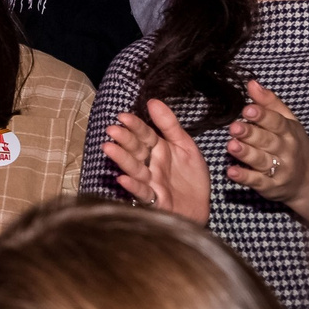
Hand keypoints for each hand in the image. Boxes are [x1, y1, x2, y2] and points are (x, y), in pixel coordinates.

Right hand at [102, 99, 211, 223]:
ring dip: (122, 159)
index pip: (144, 135)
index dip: (135, 126)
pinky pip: (143, 192)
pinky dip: (133, 186)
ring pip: (135, 169)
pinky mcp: (154, 199)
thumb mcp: (186, 146)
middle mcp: (151, 165)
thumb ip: (170, 125)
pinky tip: (123, 179)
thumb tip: (153, 101)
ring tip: (109, 148)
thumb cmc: (191, 177)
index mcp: (159, 150)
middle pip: (136, 150)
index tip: (123, 116)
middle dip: (124, 140)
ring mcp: (151, 182)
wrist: (200, 207)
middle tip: (112, 130)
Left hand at [224, 80, 308, 218]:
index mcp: (289, 132)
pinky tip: (231, 172)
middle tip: (234, 127)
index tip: (247, 109)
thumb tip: (251, 83)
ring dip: (246, 153)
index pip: (276, 122)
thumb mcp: (288, 122)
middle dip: (250, 133)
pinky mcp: (271, 187)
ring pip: (261, 160)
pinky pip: (257, 181)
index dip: (262, 116)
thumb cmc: (294, 145)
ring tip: (231, 146)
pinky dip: (245, 177)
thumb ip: (269, 103)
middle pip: (266, 140)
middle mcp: (285, 150)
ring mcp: (279, 169)